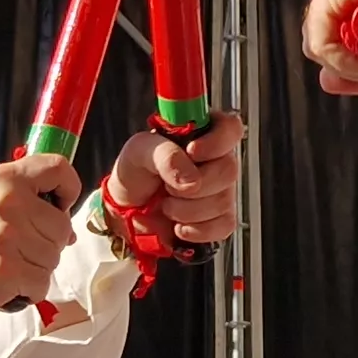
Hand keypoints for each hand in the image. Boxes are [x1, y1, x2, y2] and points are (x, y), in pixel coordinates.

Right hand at [0, 152, 82, 330]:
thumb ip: (31, 201)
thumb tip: (68, 223)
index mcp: (4, 179)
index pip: (57, 167)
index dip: (69, 188)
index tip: (60, 207)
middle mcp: (7, 201)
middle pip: (62, 224)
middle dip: (49, 244)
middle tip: (19, 249)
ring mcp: (7, 234)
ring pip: (55, 256)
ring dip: (38, 269)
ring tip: (11, 265)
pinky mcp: (7, 268)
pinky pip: (43, 282)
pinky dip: (31, 289)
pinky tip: (9, 283)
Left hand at [107, 111, 245, 249]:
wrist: (127, 210)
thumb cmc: (135, 172)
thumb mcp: (140, 151)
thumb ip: (165, 156)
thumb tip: (192, 180)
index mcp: (200, 135)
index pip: (230, 128)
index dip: (217, 141)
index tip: (192, 152)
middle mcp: (215, 161)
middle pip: (229, 170)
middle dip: (193, 185)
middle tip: (168, 186)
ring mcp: (220, 190)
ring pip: (223, 201)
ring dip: (187, 209)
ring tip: (167, 204)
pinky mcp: (219, 218)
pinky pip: (224, 225)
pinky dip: (197, 229)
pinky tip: (179, 225)